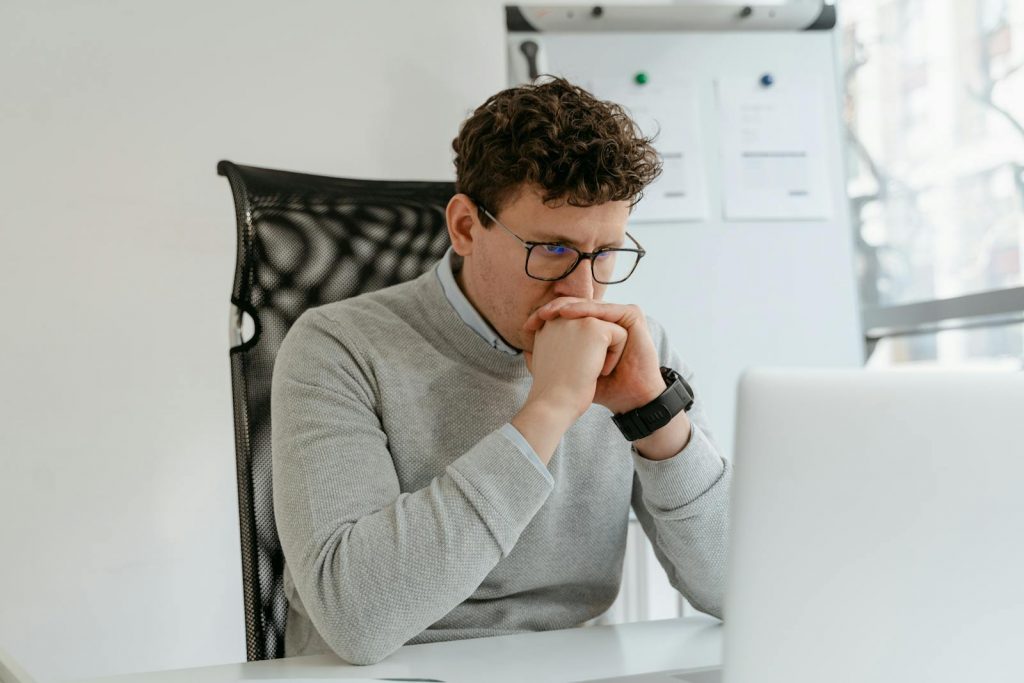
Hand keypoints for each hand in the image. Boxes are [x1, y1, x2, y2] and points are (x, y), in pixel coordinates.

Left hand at [524, 298, 664, 414]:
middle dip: (553, 309)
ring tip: (549, 315)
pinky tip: (568, 315)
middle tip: (537, 316)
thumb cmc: (599, 386)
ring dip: (567, 308)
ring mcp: (619, 316)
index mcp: (591, 328)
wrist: (625, 397)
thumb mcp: (570, 368)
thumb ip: (555, 355)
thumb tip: (526, 349)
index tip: (526, 327)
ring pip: (588, 305)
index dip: (546, 317)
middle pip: (575, 306)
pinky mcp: (632, 316)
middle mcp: (605, 319)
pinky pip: (606, 309)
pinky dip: (587, 311)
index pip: (566, 313)